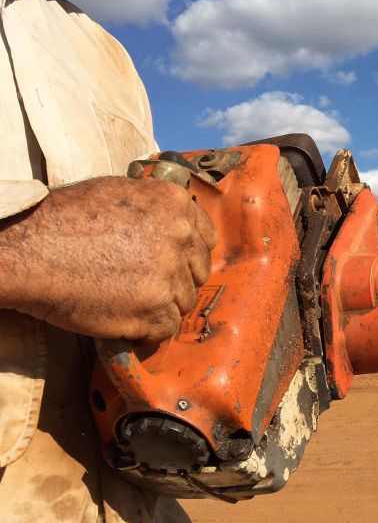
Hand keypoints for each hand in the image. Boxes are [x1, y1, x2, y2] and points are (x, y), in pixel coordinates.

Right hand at [0, 176, 216, 343]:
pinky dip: (147, 331)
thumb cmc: (62, 219)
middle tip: (143, 286)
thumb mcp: (117, 192)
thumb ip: (155, 207)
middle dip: (175, 281)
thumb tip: (176, 223)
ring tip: (126, 302)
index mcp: (174, 203)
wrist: (28, 250)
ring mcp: (169, 274)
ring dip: (160, 307)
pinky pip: (166, 329)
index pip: (205, 238)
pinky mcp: (153, 309)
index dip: (188, 254)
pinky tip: (124, 322)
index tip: (173, 264)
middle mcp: (179, 236)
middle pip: (197, 272)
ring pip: (183, 302)